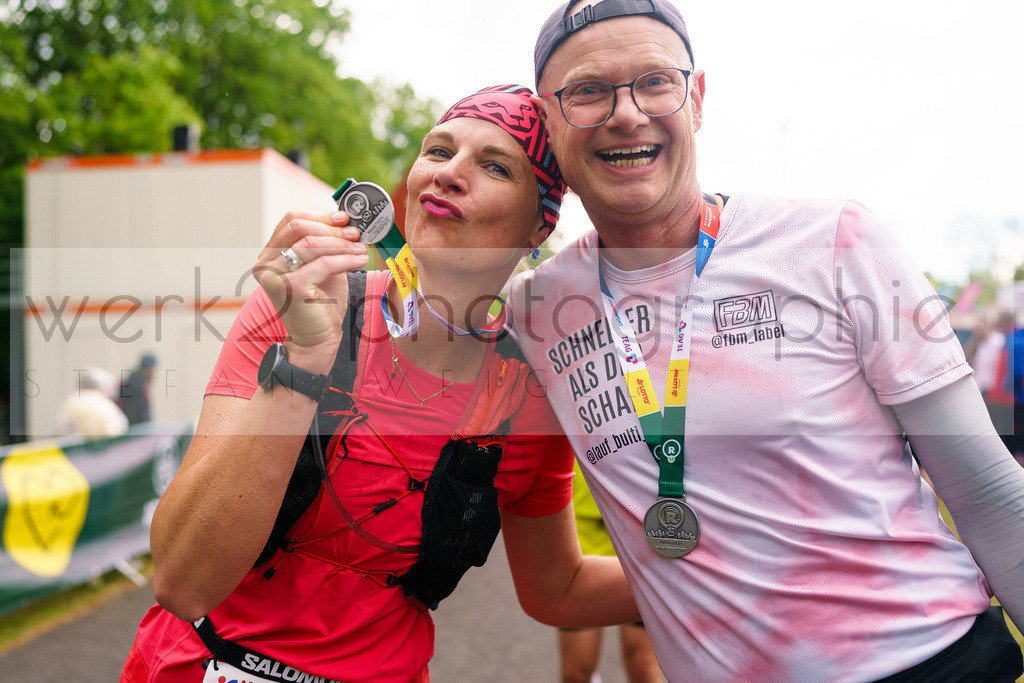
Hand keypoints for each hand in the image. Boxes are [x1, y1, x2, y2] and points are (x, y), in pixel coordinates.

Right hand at [254, 210, 368, 367]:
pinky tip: (360, 260)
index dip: (320, 215)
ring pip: (310, 243)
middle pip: (299, 227)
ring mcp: (275, 276)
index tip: (344, 218)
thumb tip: (346, 221)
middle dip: (332, 228)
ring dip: (342, 243)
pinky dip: (345, 259)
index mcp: (270, 254)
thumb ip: (326, 244)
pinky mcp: (291, 288)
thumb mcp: (322, 266)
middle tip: (356, 232)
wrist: (317, 339)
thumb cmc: (320, 302)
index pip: (291, 220)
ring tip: (361, 247)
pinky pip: (323, 264)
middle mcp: (266, 263)